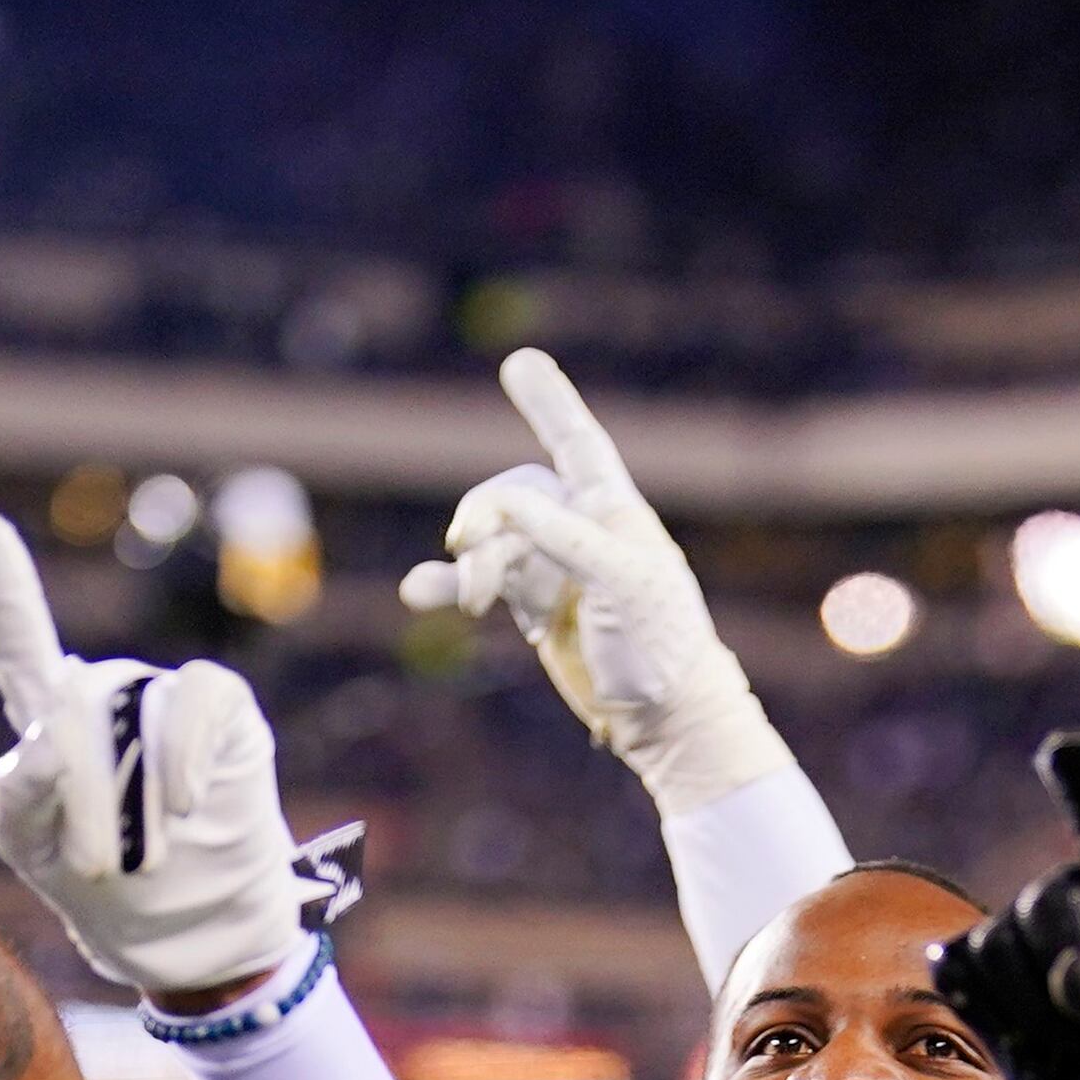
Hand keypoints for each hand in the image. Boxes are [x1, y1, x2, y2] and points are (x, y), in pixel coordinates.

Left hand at [0, 509, 304, 1008]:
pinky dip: (182, 748)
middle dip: (75, 792)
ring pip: (127, 707)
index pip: (18, 648)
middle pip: (67, 703)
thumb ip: (19, 794)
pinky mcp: (223, 713)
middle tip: (91, 867)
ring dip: (127, 795)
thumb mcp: (35, 852)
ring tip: (142, 861)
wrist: (194, 942)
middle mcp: (105, 698)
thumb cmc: (108, 894)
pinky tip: (180, 801)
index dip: (0, 593)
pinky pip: (196, 695)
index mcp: (52, 723)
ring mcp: (163, 701)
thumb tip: (48, 742)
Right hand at [395, 349, 787, 818]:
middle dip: (486, 516)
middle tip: (469, 544)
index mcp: (613, 511)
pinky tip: (417, 593)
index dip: (550, 404)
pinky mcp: (533, 606)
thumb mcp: (622, 584)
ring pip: (491, 541)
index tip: (520, 363)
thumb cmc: (659, 645)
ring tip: (470, 600)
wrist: (662, 717)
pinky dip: (446, 585)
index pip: (578, 445)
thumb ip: (567, 539)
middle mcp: (580, 530)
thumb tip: (509, 506)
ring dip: (470, 562)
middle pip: (512, 495)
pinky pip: (478, 581)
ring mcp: (553, 568)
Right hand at [933, 736, 1079, 1079]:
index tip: (1064, 750)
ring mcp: (1022, 932)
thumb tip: (1070, 981)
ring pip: (992, 950)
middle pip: (1043, 909)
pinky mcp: (977, 969)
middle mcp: (1077, 899)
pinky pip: (956, 975)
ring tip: (1073, 1050)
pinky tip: (1021, 1036)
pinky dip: (986, 1014)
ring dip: (1028, 1015)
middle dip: (1063, 976)